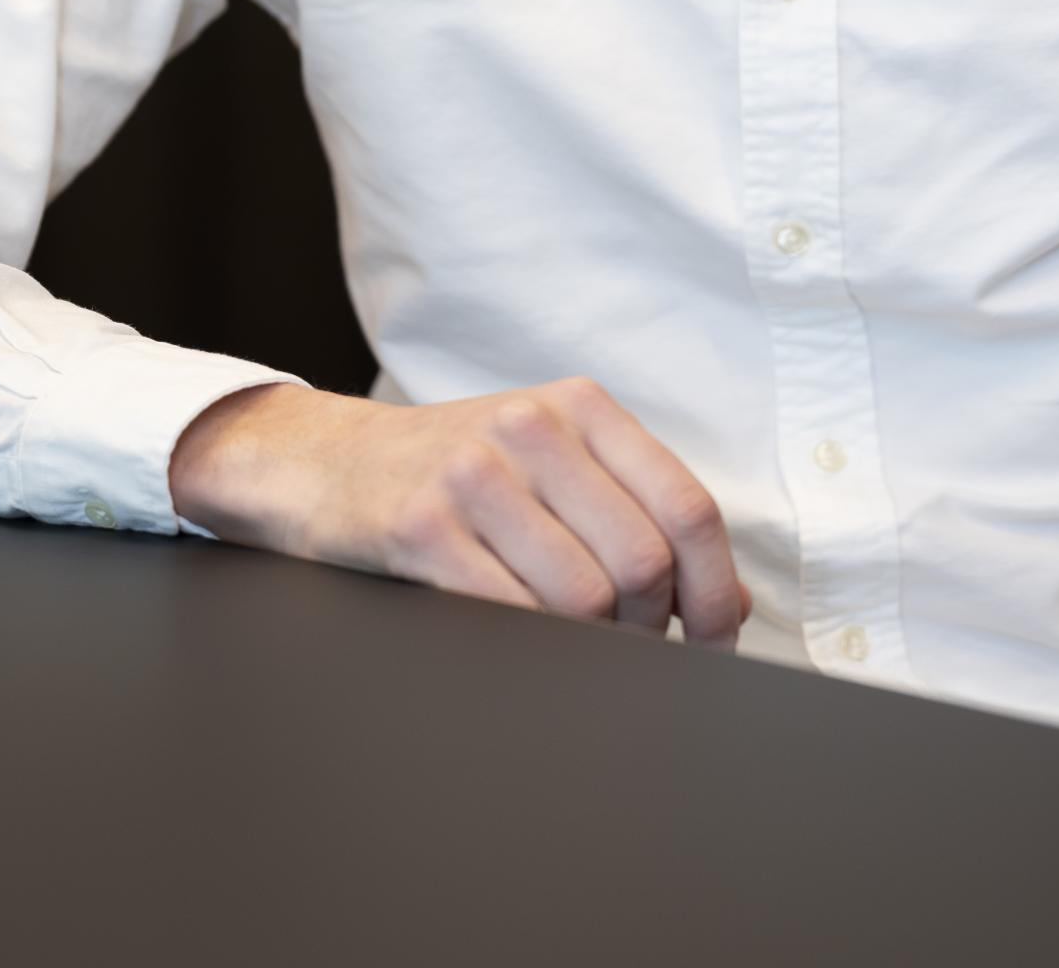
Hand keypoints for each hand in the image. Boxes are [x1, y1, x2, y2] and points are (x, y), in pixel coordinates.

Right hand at [168, 377, 750, 645]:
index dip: (715, 593)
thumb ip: (636, 510)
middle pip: (641, 562)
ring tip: (578, 650)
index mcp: (582, 407)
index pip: (687, 507)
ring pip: (583, 598)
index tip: (716, 641)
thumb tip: (731, 600)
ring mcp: (474, 474)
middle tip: (632, 652)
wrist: (328, 461)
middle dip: (650, 631)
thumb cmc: (458, 472)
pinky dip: (534, 649)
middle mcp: (533, 427)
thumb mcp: (552, 458)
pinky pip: (510, 614)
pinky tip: (527, 645)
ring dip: (594, 648)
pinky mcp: (420, 526)